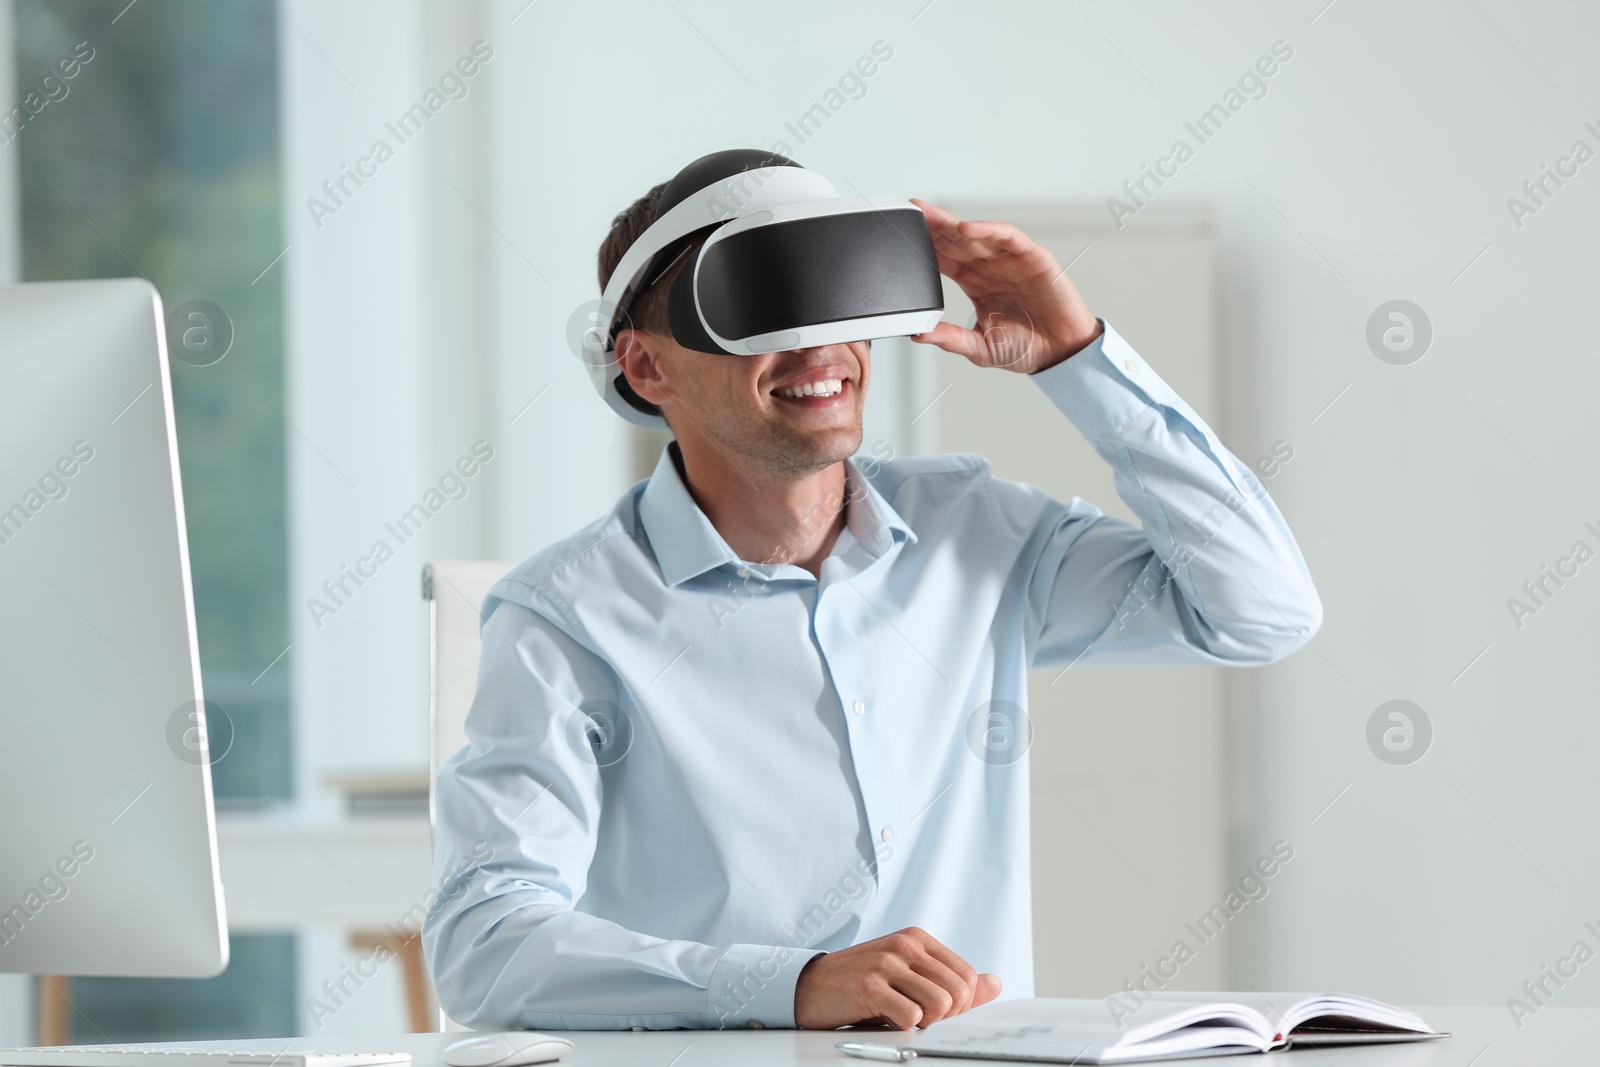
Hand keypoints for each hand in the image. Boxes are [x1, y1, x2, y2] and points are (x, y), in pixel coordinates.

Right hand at [793, 926, 1002, 1029]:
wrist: (809, 986)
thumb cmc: (861, 983)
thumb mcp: (908, 975)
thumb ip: (951, 980)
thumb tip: (994, 984)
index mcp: (917, 939)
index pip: (967, 976)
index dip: (961, 1005)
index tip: (937, 1012)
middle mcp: (904, 945)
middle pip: (959, 992)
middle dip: (946, 1016)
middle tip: (919, 1019)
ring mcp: (887, 963)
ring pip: (940, 1005)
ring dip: (926, 1022)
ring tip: (903, 1018)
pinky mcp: (870, 985)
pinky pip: (912, 1017)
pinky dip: (904, 1028)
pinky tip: (887, 1020)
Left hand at [909, 198, 1101, 373]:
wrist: (1061, 354)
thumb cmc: (1025, 348)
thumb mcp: (979, 347)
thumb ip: (950, 339)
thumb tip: (918, 335)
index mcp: (974, 283)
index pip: (943, 257)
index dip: (923, 246)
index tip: (899, 237)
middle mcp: (989, 267)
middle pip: (955, 240)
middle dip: (931, 225)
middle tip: (907, 211)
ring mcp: (1010, 259)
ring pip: (977, 233)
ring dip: (953, 223)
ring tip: (929, 214)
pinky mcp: (1032, 257)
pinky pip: (1007, 236)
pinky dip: (988, 229)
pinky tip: (967, 229)